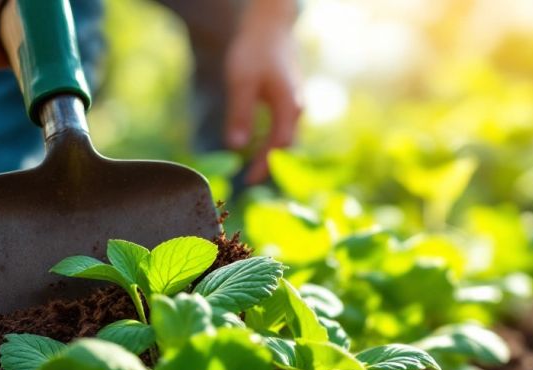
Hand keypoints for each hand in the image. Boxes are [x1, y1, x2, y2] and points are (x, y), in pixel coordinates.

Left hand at [225, 0, 302, 184]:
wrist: (270, 25)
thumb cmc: (255, 50)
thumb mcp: (241, 82)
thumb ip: (240, 114)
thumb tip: (236, 147)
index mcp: (289, 106)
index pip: (280, 147)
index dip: (265, 165)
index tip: (248, 180)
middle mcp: (297, 108)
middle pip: (285, 145)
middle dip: (268, 164)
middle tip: (249, 179)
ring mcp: (295, 102)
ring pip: (284, 136)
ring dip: (269, 152)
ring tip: (252, 165)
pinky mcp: (288, 98)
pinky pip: (282, 126)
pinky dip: (269, 139)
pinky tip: (255, 143)